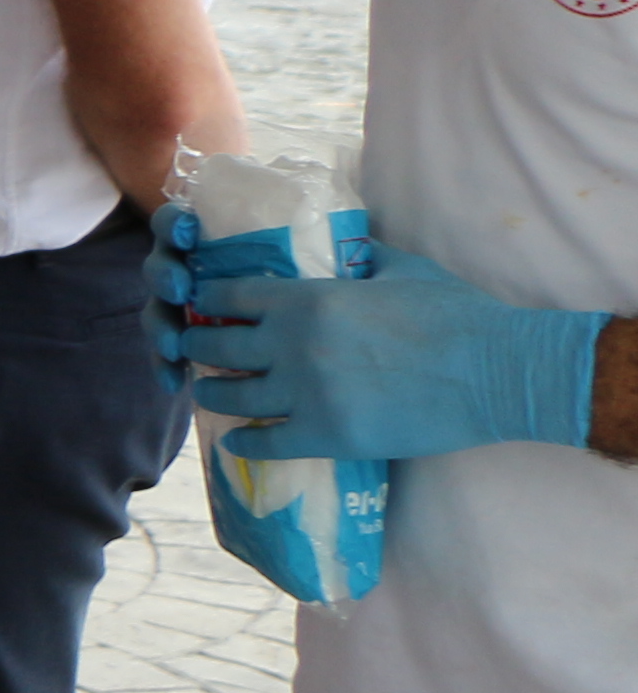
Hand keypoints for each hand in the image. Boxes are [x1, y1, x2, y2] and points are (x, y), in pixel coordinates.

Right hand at [152, 195, 380, 372]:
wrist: (349, 356)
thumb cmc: (364, 310)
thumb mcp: (360, 277)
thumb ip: (356, 256)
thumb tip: (359, 244)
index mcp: (227, 243)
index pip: (187, 222)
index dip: (177, 224)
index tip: (191, 234)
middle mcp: (201, 273)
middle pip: (165, 265)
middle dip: (164, 275)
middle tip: (181, 290)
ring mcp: (189, 312)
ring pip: (160, 311)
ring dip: (161, 326)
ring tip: (174, 347)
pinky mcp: (188, 349)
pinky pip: (166, 356)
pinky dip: (163, 367)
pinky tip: (173, 383)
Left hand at [182, 242, 610, 462]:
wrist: (498, 372)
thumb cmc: (456, 316)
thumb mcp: (402, 269)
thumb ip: (362, 259)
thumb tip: (348, 250)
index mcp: (307, 299)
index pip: (227, 296)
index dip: (207, 301)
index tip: (200, 306)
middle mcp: (293, 345)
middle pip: (213, 346)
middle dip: (198, 347)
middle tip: (193, 351)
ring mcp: (305, 394)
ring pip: (230, 397)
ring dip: (214, 394)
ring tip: (210, 393)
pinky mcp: (326, 436)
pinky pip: (263, 443)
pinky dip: (244, 443)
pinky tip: (235, 441)